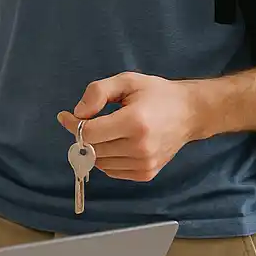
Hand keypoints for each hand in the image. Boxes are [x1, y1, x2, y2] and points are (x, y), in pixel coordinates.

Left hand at [55, 72, 205, 181]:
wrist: (190, 113)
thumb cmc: (157, 94)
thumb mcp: (127, 81)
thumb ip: (98, 92)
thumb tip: (78, 113)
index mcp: (135, 122)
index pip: (89, 133)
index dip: (72, 124)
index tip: (65, 116)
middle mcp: (140, 147)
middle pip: (92, 149)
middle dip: (84, 135)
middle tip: (89, 120)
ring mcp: (145, 163)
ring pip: (100, 163)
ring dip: (95, 148)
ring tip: (108, 131)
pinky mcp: (147, 173)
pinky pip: (112, 171)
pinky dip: (107, 159)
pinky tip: (117, 143)